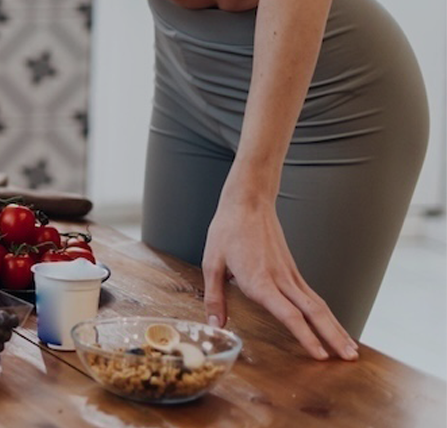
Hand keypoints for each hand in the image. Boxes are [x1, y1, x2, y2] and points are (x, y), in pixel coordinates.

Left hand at [202, 200, 357, 360]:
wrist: (248, 202)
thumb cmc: (228, 230)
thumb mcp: (211, 262)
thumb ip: (214, 297)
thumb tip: (215, 324)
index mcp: (259, 280)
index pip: (288, 314)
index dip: (305, 336)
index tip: (320, 355)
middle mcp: (280, 280)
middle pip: (314, 313)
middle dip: (333, 337)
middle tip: (350, 359)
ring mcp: (290, 275)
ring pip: (319, 306)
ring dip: (337, 328)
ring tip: (351, 350)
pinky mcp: (293, 271)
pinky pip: (314, 296)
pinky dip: (327, 315)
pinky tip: (333, 326)